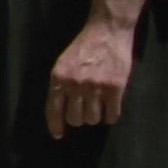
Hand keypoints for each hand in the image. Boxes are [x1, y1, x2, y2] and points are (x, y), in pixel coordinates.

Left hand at [45, 20, 134, 139]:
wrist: (106, 31)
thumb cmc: (84, 47)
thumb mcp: (62, 64)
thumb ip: (60, 84)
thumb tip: (60, 110)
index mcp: (58, 78)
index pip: (52, 109)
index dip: (55, 125)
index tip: (58, 135)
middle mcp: (74, 84)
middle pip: (74, 119)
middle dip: (79, 118)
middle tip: (85, 110)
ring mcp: (95, 87)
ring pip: (92, 119)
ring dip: (95, 117)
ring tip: (98, 106)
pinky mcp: (115, 88)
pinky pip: (112, 115)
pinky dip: (111, 116)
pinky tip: (111, 108)